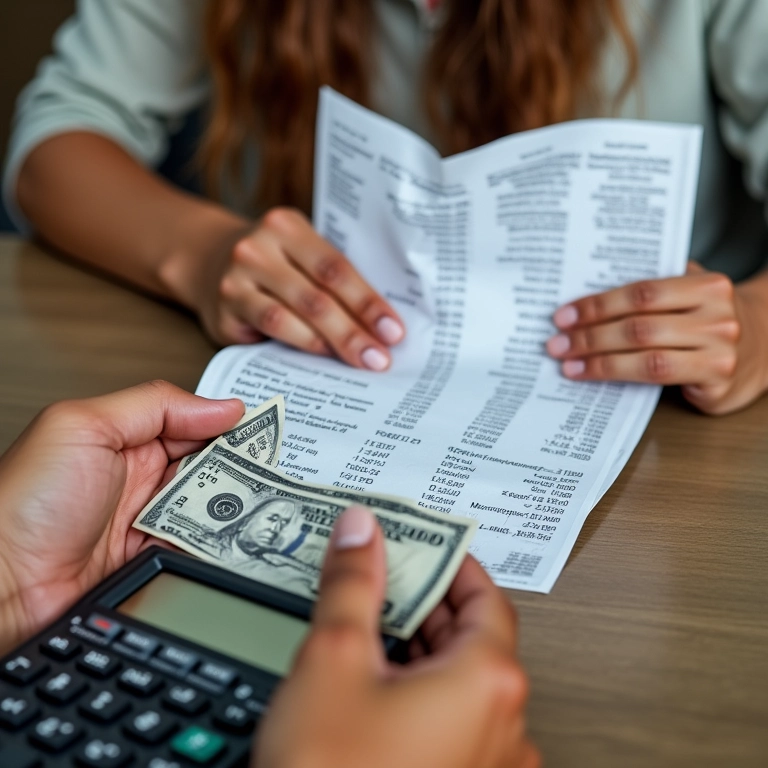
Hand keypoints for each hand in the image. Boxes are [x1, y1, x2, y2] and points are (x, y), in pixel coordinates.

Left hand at [0, 381, 243, 653]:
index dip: (232, 424)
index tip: (269, 428)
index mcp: (126, 438)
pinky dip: (221, 542)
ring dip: (235, 505)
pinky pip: (200, 546)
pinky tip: (240, 537)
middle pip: (210, 465)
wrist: (0, 587)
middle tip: (278, 468)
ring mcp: (149, 521)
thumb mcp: (84, 427)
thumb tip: (221, 406)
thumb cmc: (22, 505)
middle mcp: (141, 477)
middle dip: (243, 466)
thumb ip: (155, 405)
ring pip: (211, 507)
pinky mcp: (154, 560)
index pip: (195, 422)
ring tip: (267, 502)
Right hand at [195, 207, 404, 369]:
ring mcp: (236, 279)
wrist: (204, 260)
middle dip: (354, 330)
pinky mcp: (224, 310)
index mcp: (287, 226)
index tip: (394, 331)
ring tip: (360, 362)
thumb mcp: (299, 253)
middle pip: (317, 294)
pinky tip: (323, 357)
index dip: (368, 302)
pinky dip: (300, 344)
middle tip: (381, 358)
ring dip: (331, 343)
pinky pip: (268, 329)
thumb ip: (331, 279)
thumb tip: (380, 324)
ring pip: (292, 316)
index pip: (336, 267)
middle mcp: (258, 248)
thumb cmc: (273, 263)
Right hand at [254, 506, 538, 767]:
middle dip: (427, 603)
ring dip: (421, 648)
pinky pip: (452, 721)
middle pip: (473, 638)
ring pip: (460, 682)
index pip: (485, 596)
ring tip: (374, 625)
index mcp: (487, 683)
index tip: (425, 542)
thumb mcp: (334, 659)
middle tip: (388, 576)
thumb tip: (359, 533)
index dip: (451, 561)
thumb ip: (352, 584)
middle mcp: (501, 726)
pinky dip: (421, 692)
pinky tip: (378, 687)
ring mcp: (486, 764)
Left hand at [546, 263, 767, 414]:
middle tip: (556, 343)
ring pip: (646, 358)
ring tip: (567, 363)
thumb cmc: (710, 317)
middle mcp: (719, 317)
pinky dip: (619, 378)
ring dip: (599, 362)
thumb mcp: (690, 292)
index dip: (598, 305)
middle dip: (590, 336)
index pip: (641, 293)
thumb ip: (652, 289)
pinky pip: (658, 381)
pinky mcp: (716, 383)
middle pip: (639, 327)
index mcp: (708, 285)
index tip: (564, 315)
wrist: (764, 347)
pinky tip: (594, 376)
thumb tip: (586, 293)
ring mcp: (720, 352)